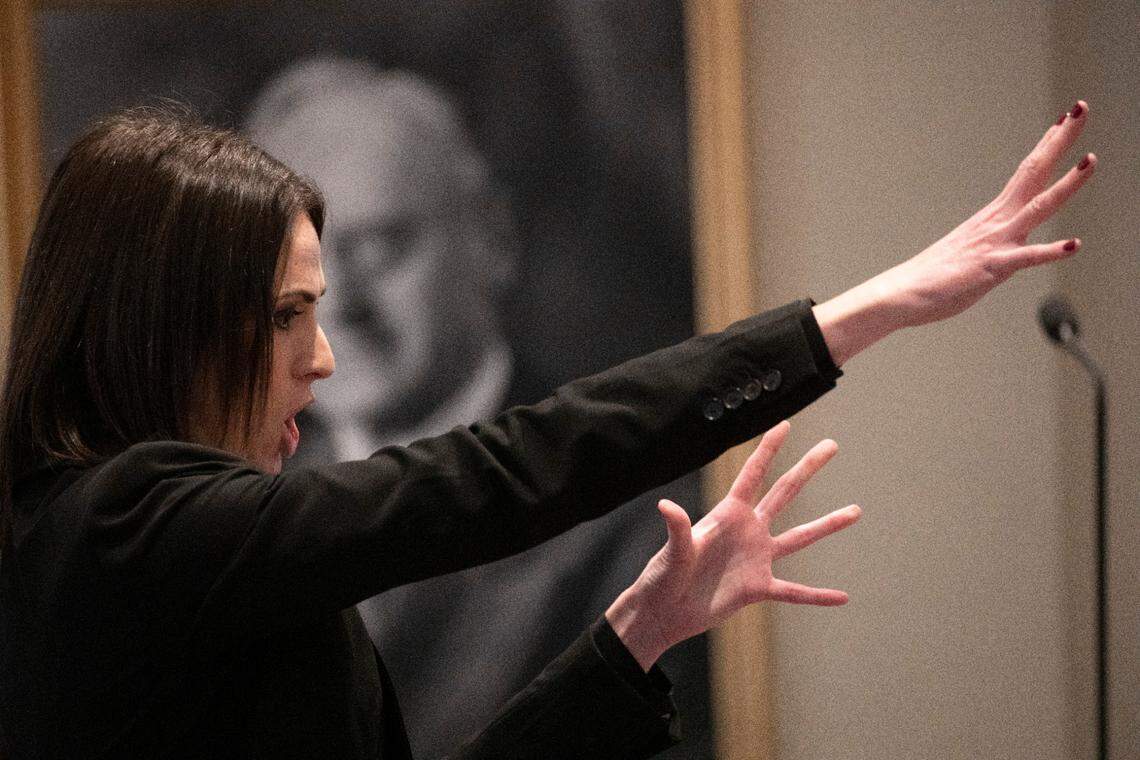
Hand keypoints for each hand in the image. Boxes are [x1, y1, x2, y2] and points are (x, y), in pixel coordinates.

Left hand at [605, 421, 860, 669]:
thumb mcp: (672, 552)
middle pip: (784, 492)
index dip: (768, 449)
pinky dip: (817, 596)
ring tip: (855, 511)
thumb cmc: (661, 578)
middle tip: (831, 445)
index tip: (786, 424)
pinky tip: (842, 597)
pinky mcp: (757, 588)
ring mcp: (756, 558)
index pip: (752, 475)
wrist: (664, 612)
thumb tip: (665, 505)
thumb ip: (677, 529)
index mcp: (727, 514)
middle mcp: (747, 531)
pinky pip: (794, 592)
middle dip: (807, 468)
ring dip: (828, 524)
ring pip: (800, 537)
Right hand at [814, 100, 1096, 365]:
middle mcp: (997, 221)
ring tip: (1091, 161)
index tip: (1066, 118)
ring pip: (1038, 207)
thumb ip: (994, 245)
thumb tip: (1006, 248)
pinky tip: (1075, 245)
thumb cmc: (934, 278)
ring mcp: (995, 242)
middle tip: (1081, 108)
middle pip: (1034, 172)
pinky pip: (1026, 258)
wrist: (902, 293)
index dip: (1049, 144)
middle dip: (1060, 141)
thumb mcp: (972, 254)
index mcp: (993, 216)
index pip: (1027, 171)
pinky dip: (1051, 251)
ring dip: (1066, 185)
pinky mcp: (991, 267)